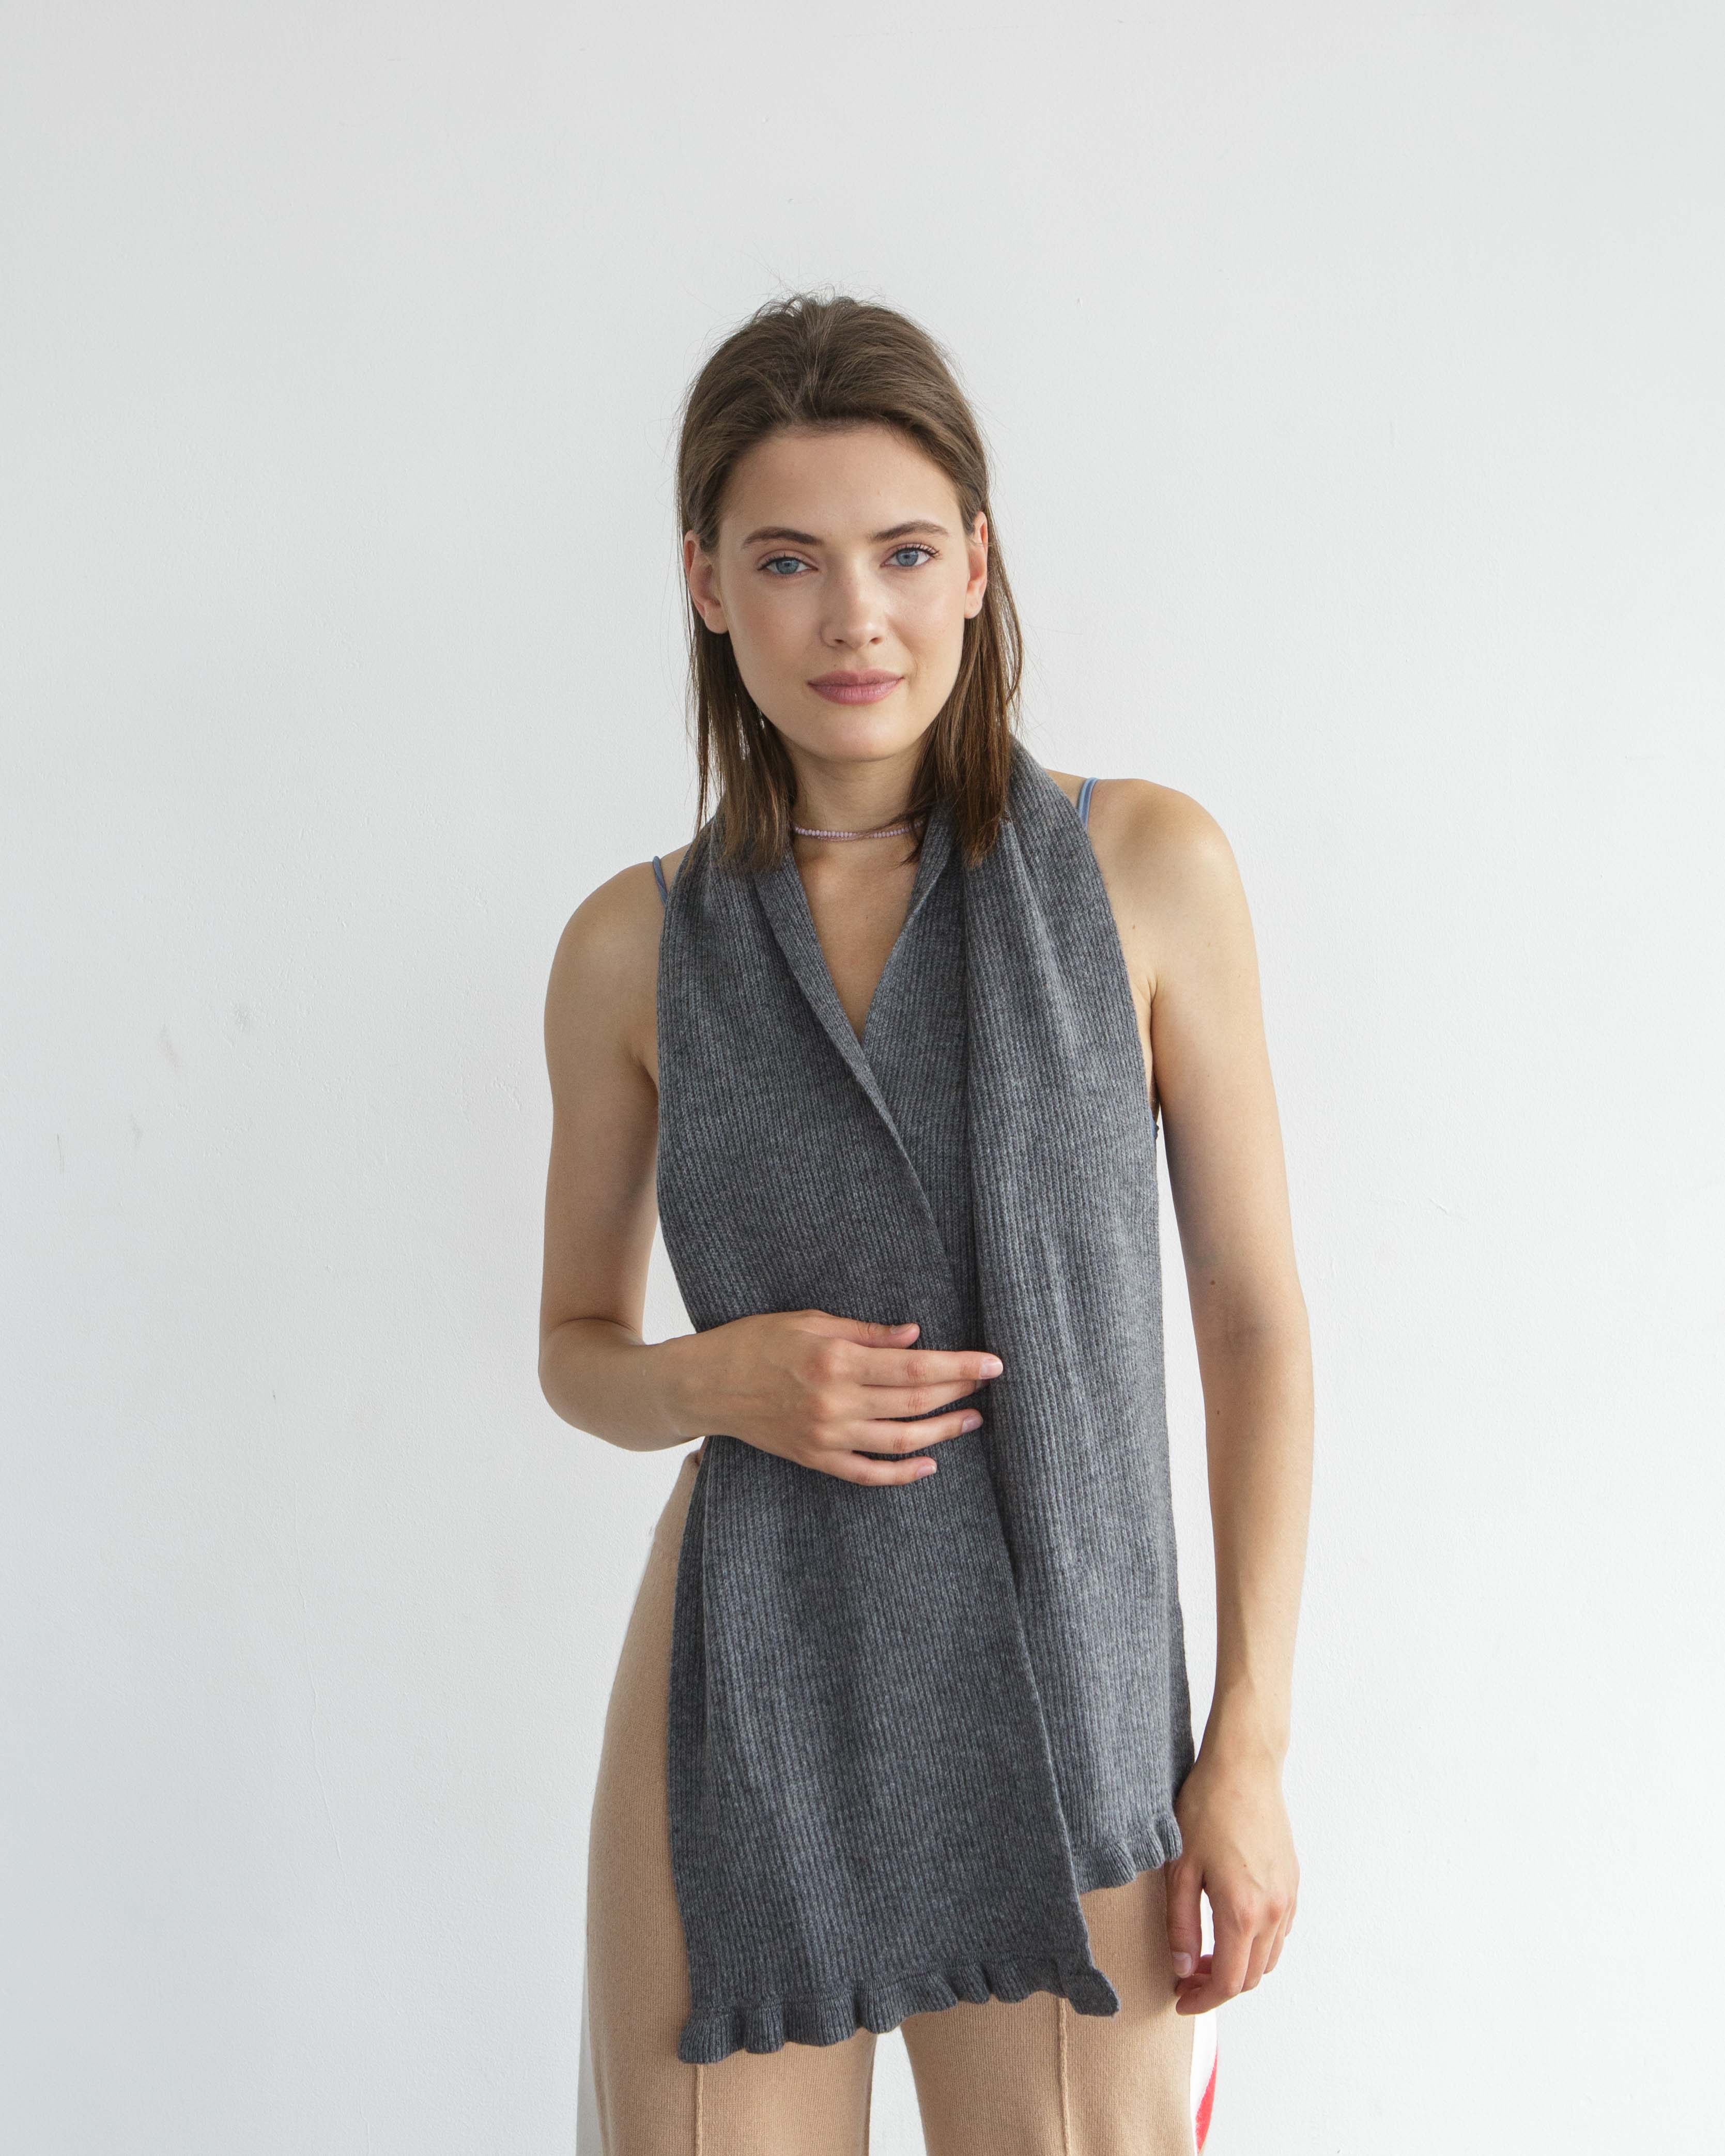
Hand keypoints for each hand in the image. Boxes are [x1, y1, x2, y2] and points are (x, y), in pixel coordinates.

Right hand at [675, 1310, 1000, 1484]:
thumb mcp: (809, 1320)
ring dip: (943, 1432)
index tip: (992, 1364)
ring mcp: (827, 1436)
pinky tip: (928, 1463)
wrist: (707, 1384)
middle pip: (915, 1402)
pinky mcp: (816, 1458)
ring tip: (971, 1420)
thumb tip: (915, 1336)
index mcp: (837, 1360)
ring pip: (900, 1441)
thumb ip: (865, 1332)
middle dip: (959, 1393)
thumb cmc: (756, 1341)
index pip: (915, 1366)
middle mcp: (836, 1402)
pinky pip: (867, 1473)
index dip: (959, 1366)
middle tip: (989, 1386)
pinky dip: (901, 1473)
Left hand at [1165, 1729, 1298, 2012]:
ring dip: (1239, 1966)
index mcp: (1242, 1911)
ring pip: (1268, 1957)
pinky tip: (1229, 1927)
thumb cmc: (1206, 1810)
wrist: (1244, 1768)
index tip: (1179, 1998)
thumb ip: (1180, 1924)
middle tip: (1185, 1976)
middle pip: (1251, 1976)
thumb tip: (1181, 1966)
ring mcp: (1288, 1897)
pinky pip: (1279, 1932)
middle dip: (1217, 1986)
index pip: (1228, 1982)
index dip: (1202, 2000)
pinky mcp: (1292, 1882)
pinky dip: (1256, 1944)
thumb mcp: (1180, 1868)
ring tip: (1204, 1954)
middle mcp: (1274, 1912)